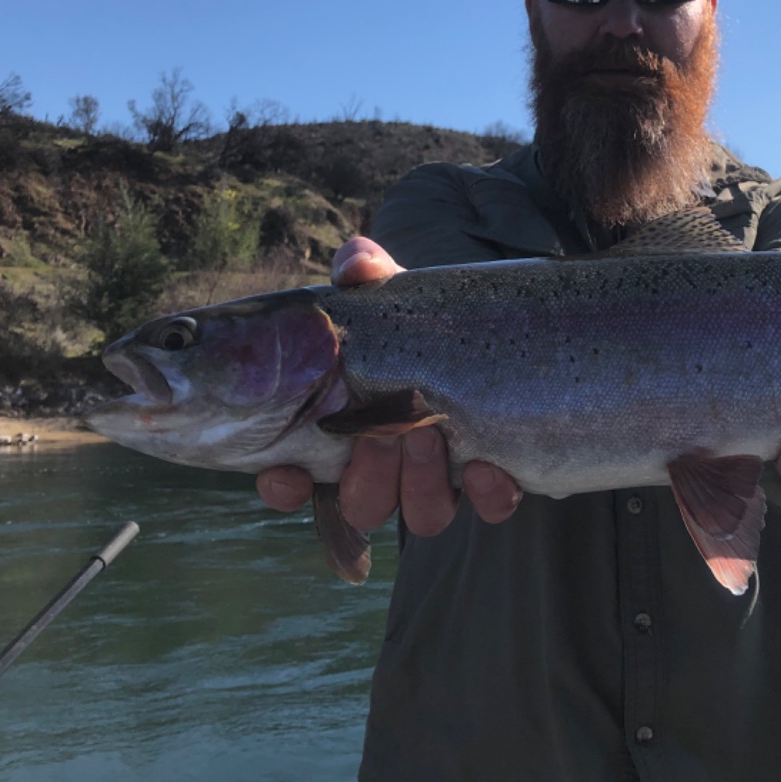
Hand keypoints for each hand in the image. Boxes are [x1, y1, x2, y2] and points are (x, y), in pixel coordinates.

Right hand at [255, 237, 522, 534]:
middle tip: (380, 433)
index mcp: (345, 432)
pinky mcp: (495, 480)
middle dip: (368, 476)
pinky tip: (488, 467)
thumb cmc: (421, 318)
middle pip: (363, 503)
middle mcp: (390, 468)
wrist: (494, 327)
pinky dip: (489, 494)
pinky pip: (492, 505)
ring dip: (420, 483)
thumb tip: (356, 266)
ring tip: (429, 432)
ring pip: (421, 515)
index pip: (296, 479)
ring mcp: (443, 479)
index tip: (287, 473)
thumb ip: (366, 273)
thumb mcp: (391, 293)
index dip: (285, 487)